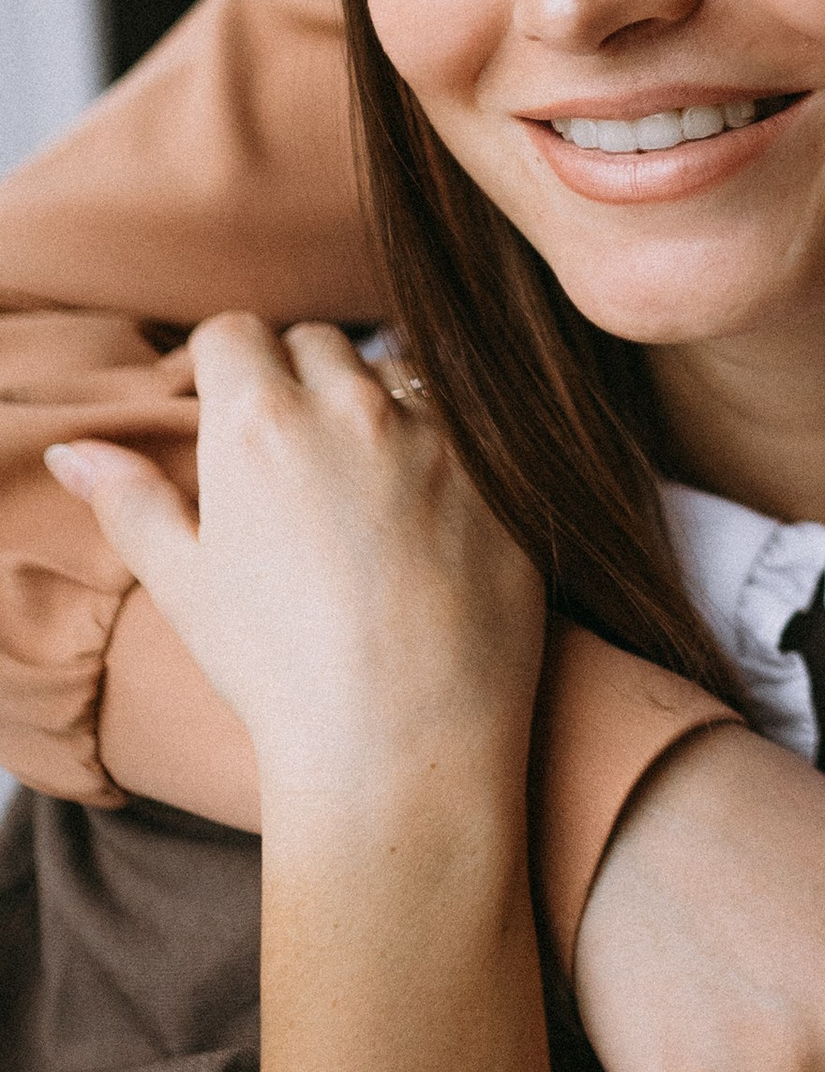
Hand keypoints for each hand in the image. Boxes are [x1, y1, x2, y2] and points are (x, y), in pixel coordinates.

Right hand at [45, 315, 544, 808]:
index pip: (234, 333)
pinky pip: (468, 426)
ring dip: (374, 407)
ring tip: (361, 488)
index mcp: (258, 422)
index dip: (223, 365)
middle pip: (316, 344)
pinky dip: (444, 450)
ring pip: (397, 376)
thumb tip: (75, 451)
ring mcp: (438, 433)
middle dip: (296, 377)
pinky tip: (429, 515)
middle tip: (290, 452)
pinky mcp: (502, 470)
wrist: (400, 738)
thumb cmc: (278, 668)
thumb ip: (131, 500)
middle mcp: (352, 407)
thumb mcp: (184, 583)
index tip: (225, 405)